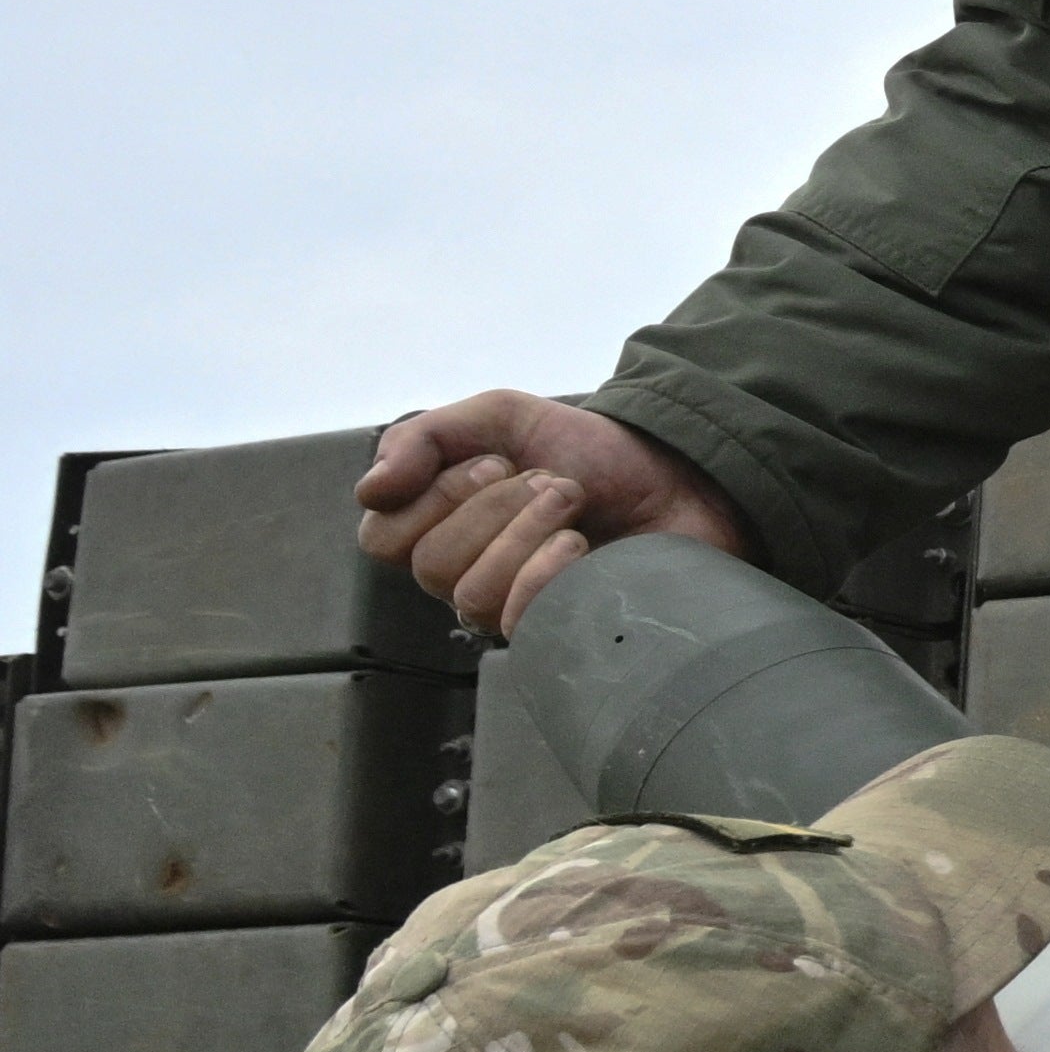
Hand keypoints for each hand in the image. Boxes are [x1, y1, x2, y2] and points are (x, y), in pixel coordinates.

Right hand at [353, 394, 743, 637]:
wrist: (676, 478)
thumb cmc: (587, 453)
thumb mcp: (500, 417)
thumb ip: (424, 436)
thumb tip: (370, 489)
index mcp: (441, 528)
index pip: (383, 537)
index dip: (435, 495)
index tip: (496, 460)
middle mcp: (466, 576)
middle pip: (428, 565)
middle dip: (493, 506)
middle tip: (549, 479)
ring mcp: (510, 610)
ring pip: (470, 593)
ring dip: (526, 531)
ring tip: (571, 503)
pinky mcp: (555, 633)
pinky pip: (516, 621)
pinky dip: (546, 572)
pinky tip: (581, 546)